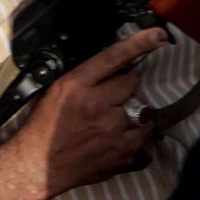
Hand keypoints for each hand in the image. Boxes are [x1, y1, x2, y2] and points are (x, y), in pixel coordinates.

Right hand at [7, 25, 164, 199]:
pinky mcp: (123, 152)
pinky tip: (117, 136)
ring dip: (131, 112)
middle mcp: (98, 104)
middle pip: (131, 83)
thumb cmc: (44, 125)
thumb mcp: (56, 91)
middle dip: (125, 85)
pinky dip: (134, 133)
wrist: (40, 165)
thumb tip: (114, 69)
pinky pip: (141, 135)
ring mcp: (114, 130)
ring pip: (140, 111)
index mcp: (77, 85)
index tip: (160, 35)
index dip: (139, 44)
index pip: (113, 57)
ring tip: (111, 120)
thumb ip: (85, 78)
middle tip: (111, 96)